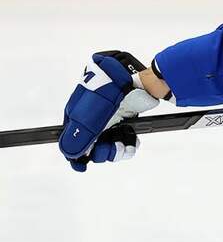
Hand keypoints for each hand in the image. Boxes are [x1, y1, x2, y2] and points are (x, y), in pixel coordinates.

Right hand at [59, 51, 159, 170]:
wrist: (132, 75)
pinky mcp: (125, 118)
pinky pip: (125, 137)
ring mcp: (109, 120)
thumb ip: (79, 136)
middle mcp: (91, 121)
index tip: (83, 166)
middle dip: (104, 153)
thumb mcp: (89, 115)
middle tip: (116, 147)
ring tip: (129, 144)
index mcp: (76, 119)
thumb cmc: (105, 92)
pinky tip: (134, 139)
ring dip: (120, 149)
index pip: (72, 143)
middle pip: (94, 148)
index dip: (77, 157)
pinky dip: (129, 141)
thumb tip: (69, 155)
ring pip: (111, 144)